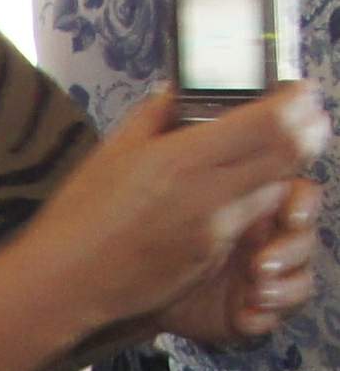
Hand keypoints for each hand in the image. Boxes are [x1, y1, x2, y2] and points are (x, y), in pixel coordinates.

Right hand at [32, 88, 328, 345]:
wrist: (62, 284)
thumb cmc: (78, 217)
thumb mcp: (113, 151)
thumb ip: (156, 114)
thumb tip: (180, 87)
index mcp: (182, 157)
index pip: (273, 121)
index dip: (299, 101)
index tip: (298, 91)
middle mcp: (208, 193)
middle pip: (293, 152)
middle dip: (308, 130)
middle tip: (303, 117)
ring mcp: (214, 229)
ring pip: (277, 189)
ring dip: (282, 168)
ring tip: (267, 155)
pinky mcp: (211, 257)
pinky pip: (248, 222)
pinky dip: (253, 203)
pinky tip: (231, 196)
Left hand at [154, 188, 326, 348]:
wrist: (141, 290)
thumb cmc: (167, 243)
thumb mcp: (192, 218)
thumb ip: (228, 202)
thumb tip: (259, 185)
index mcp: (262, 208)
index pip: (299, 198)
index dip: (303, 205)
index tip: (293, 218)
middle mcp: (272, 241)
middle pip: (304, 240)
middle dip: (291, 252)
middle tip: (260, 266)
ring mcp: (268, 277)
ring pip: (300, 279)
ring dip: (284, 289)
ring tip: (257, 293)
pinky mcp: (256, 310)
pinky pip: (274, 315)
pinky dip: (262, 317)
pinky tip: (244, 317)